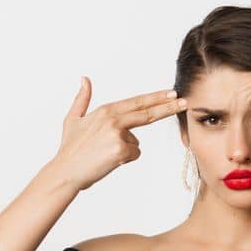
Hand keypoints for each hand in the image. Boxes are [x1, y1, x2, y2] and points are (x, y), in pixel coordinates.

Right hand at [44, 77, 188, 190]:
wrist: (65, 171)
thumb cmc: (70, 148)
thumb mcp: (72, 119)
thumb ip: (82, 99)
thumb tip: (85, 79)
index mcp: (105, 111)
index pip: (137, 103)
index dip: (156, 98)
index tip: (171, 93)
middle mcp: (113, 119)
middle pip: (147, 113)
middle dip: (168, 107)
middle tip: (185, 101)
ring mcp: (118, 135)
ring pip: (136, 142)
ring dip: (125, 149)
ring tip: (104, 153)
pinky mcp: (121, 151)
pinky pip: (133, 154)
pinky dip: (124, 159)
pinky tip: (108, 160)